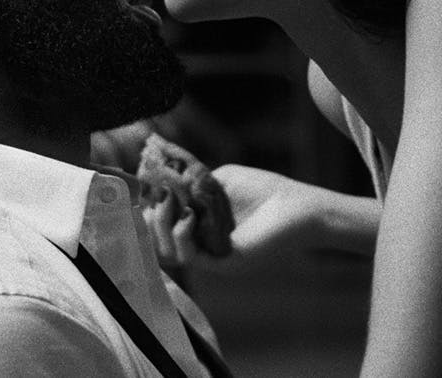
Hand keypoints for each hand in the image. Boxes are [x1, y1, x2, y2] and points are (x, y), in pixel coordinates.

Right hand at [143, 164, 329, 273]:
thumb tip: (166, 183)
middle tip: (157, 201)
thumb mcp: (221, 178)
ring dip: (162, 228)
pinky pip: (191, 257)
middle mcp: (203, 244)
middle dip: (151, 220)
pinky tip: (188, 218)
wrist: (297, 207)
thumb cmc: (265, 190)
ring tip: (171, 207)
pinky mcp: (224, 262)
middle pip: (159, 242)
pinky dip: (182, 236)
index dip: (149, 212)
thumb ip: (193, 181)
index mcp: (201, 225)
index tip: (144, 195)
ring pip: (169, 253)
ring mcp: (212, 256)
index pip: (163, 226)